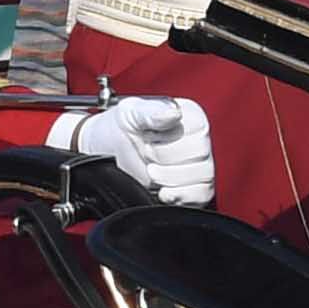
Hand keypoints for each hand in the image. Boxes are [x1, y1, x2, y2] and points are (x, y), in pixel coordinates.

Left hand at [65, 96, 217, 205]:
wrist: (105, 151)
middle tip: (146, 153)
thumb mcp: (131, 112)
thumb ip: (152, 111)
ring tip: (150, 170)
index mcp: (191, 116)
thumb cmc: (121, 127)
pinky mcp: (194, 188)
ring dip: (169, 178)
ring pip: (202, 176)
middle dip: (164, 158)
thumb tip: (174, 114)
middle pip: (199, 155)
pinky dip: (181, 196)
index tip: (148, 136)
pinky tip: (162, 191)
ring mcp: (199, 165)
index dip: (167, 139)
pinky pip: (202, 195)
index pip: (197, 132)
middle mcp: (199, 140)